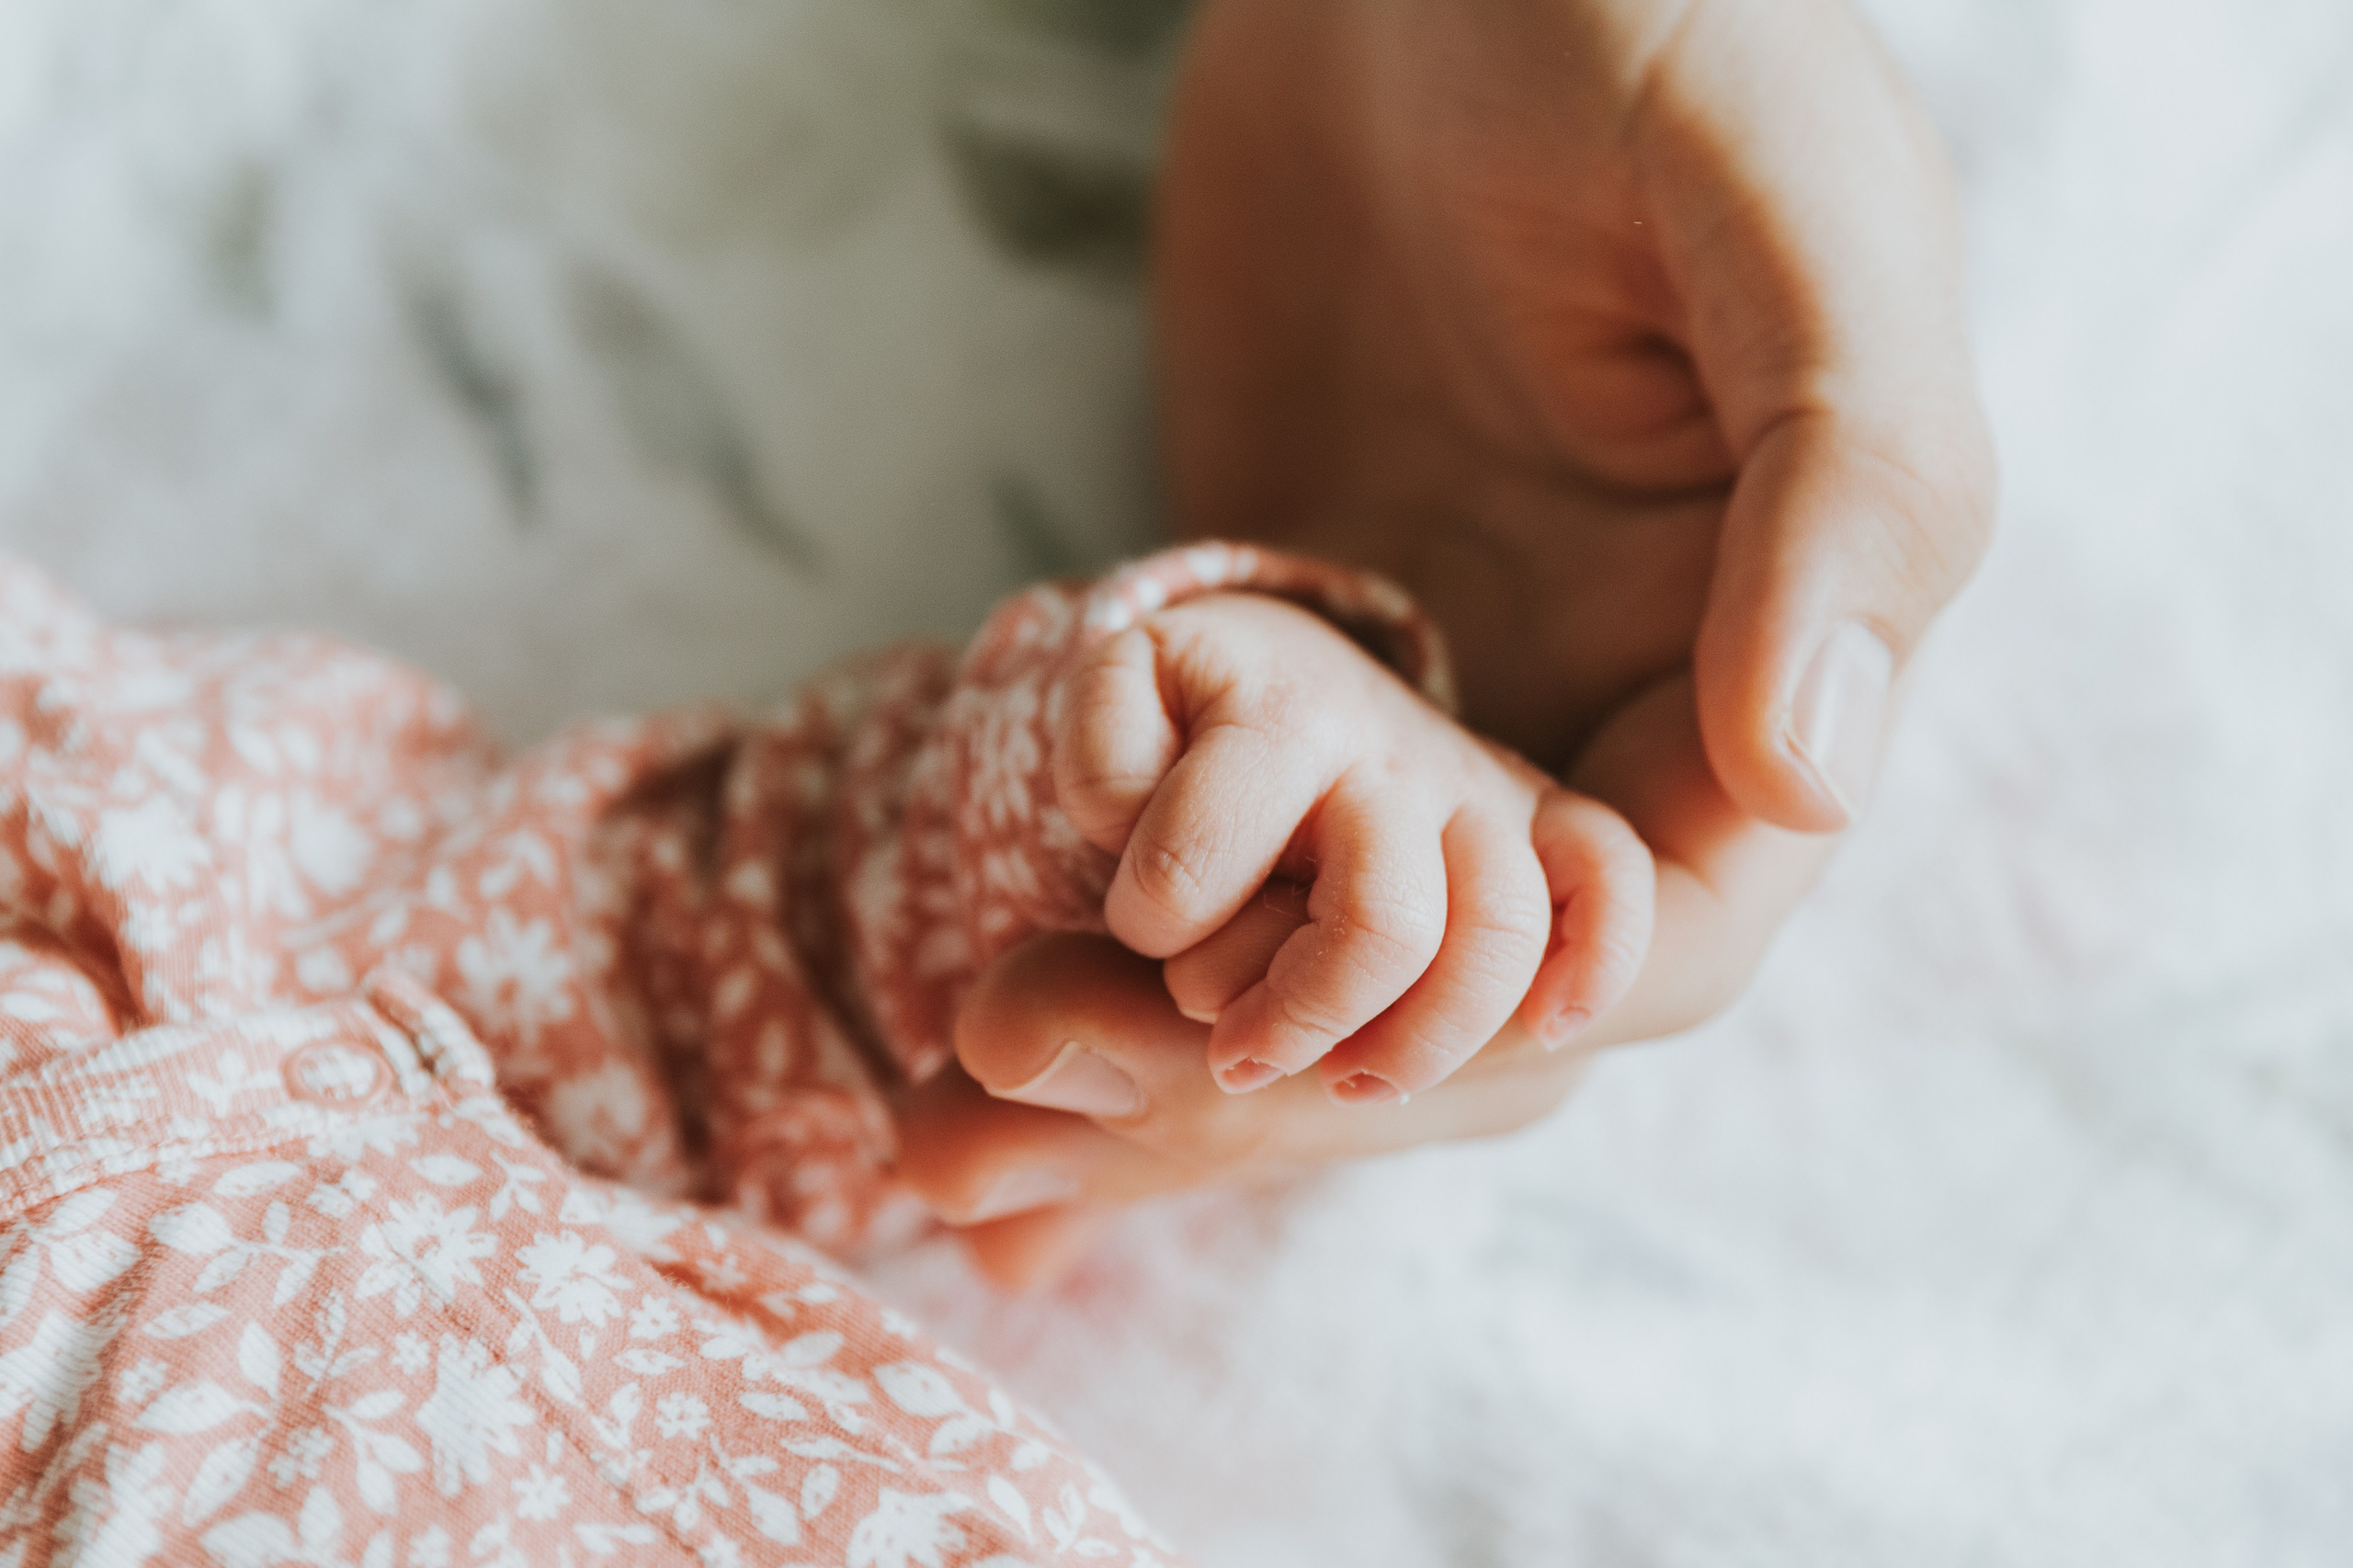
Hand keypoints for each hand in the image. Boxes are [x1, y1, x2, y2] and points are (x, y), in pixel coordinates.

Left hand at [899, 0, 1995, 1287]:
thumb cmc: (1644, 22)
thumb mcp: (1790, 212)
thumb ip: (1844, 482)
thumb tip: (1810, 776)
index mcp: (1757, 648)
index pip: (1659, 934)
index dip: (1494, 1017)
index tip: (1297, 1048)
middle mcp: (1599, 696)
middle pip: (1463, 979)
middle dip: (1270, 1065)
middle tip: (1036, 1088)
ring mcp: (1436, 675)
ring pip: (1322, 936)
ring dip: (1166, 1030)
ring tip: (966, 1093)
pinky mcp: (1285, 636)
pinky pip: (1206, 823)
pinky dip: (1115, 911)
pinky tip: (983, 978)